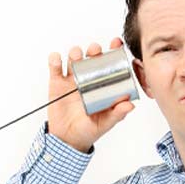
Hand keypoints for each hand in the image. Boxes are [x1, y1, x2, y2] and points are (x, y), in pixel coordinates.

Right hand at [47, 37, 134, 152]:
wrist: (67, 139)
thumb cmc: (89, 130)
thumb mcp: (105, 123)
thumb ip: (117, 113)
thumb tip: (130, 104)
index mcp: (102, 84)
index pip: (110, 64)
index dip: (114, 51)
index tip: (117, 44)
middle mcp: (88, 78)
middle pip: (91, 56)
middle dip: (94, 50)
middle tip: (95, 52)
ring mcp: (72, 79)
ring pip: (74, 58)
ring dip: (76, 52)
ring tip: (76, 57)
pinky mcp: (57, 83)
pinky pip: (55, 66)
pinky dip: (55, 60)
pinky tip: (57, 59)